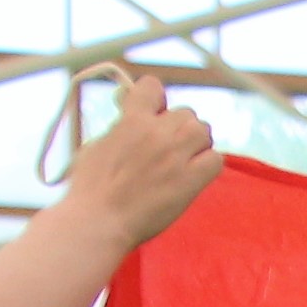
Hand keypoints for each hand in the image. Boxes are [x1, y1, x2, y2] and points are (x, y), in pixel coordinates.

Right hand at [65, 73, 221, 255]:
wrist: (99, 220)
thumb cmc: (91, 188)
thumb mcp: (98, 143)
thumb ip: (119, 125)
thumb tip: (126, 107)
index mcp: (131, 119)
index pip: (153, 86)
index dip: (156, 100)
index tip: (151, 115)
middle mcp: (156, 132)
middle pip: (185, 113)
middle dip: (179, 128)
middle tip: (168, 149)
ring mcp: (175, 155)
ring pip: (203, 131)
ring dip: (196, 144)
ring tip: (182, 162)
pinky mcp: (190, 180)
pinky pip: (215, 159)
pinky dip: (207, 165)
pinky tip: (194, 177)